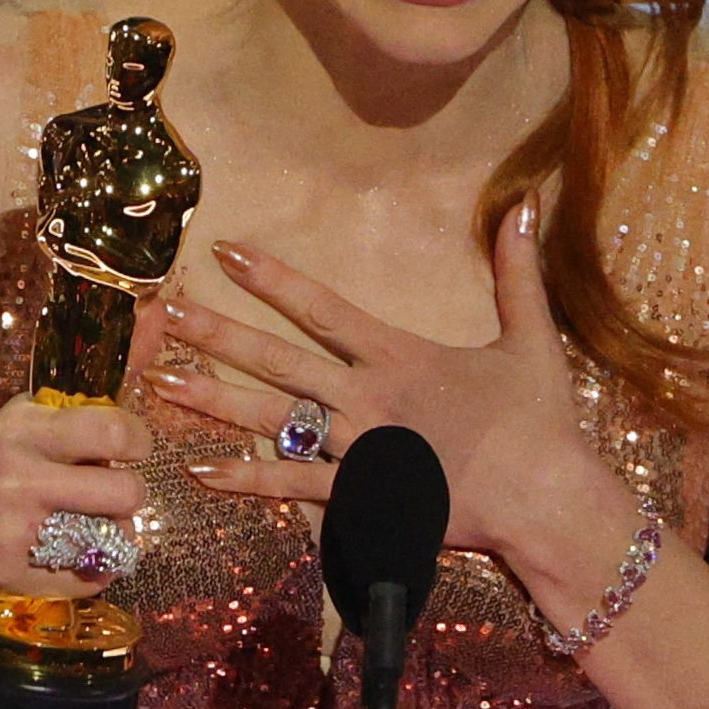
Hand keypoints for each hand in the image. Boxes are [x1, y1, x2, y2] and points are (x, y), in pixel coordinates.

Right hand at [0, 394, 151, 598]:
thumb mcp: (26, 428)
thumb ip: (73, 424)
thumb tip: (133, 439)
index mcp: (24, 428)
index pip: (112, 431)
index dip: (138, 442)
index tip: (136, 450)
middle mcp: (15, 473)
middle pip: (124, 490)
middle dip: (132, 495)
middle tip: (119, 497)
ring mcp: (11, 525)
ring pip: (110, 539)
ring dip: (117, 536)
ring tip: (98, 527)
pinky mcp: (9, 570)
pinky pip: (86, 577)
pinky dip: (94, 573)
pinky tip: (79, 560)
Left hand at [144, 196, 612, 557]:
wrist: (546, 502)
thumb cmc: (540, 423)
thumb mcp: (530, 340)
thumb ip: (517, 274)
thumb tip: (523, 206)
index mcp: (400, 357)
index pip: (322, 309)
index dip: (272, 279)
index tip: (227, 253)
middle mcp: (368, 400)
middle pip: (278, 361)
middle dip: (218, 335)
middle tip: (165, 314)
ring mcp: (358, 451)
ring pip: (272, 422)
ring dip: (214, 401)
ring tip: (161, 382)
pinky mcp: (361, 499)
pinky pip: (292, 487)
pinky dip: (246, 479)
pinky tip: (201, 470)